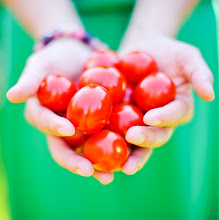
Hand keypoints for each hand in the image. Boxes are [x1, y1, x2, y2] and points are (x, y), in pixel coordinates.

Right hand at [7, 38, 112, 184]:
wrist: (79, 55)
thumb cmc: (57, 58)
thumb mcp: (42, 64)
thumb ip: (30, 80)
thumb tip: (11, 96)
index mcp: (47, 116)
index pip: (47, 125)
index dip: (54, 128)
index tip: (68, 128)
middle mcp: (64, 126)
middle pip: (68, 147)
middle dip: (77, 161)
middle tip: (89, 171)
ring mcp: (83, 127)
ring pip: (89, 148)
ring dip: (99, 164)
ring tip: (111, 175)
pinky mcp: (101, 123)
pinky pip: (108, 135)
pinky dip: (116, 145)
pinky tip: (129, 152)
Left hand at [119, 33, 213, 174]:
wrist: (142, 49)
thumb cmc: (167, 51)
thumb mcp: (187, 57)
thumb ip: (200, 74)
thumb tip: (210, 95)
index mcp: (176, 109)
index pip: (173, 117)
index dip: (164, 118)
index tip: (151, 117)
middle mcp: (158, 120)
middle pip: (155, 135)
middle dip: (145, 140)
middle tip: (132, 139)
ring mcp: (139, 120)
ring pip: (134, 140)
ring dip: (126, 150)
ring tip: (116, 161)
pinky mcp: (121, 117)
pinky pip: (114, 128)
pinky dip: (105, 137)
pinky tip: (93, 142)